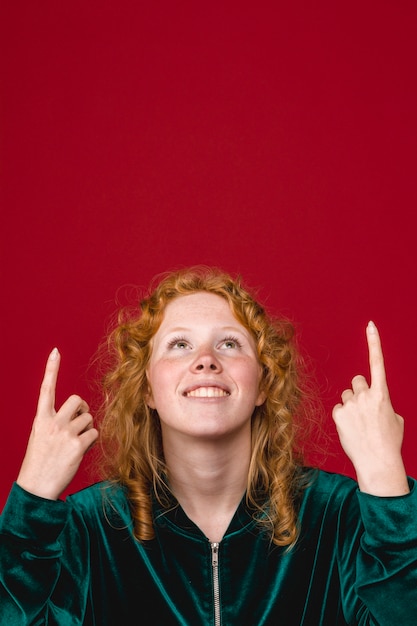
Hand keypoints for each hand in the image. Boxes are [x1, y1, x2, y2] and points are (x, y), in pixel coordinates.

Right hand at [16, 348, 98, 499]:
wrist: (36, 487)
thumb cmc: (40, 462)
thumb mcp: (40, 437)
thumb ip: (55, 423)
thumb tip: (79, 415)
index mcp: (41, 419)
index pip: (46, 389)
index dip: (51, 370)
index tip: (55, 352)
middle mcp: (52, 423)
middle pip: (77, 400)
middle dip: (82, 408)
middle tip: (80, 420)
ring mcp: (65, 434)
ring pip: (88, 419)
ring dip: (87, 429)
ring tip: (77, 443)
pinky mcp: (77, 446)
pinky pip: (94, 434)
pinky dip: (91, 442)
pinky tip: (81, 451)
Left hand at [332, 321, 408, 495]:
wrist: (378, 462)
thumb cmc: (389, 441)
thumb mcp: (395, 419)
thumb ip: (384, 404)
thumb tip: (376, 402)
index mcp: (383, 394)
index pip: (377, 362)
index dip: (374, 342)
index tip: (370, 324)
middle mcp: (366, 395)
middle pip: (356, 382)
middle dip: (359, 392)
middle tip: (365, 410)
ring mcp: (351, 404)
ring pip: (346, 396)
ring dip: (351, 405)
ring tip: (359, 424)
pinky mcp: (338, 414)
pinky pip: (338, 409)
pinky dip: (343, 417)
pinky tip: (351, 429)